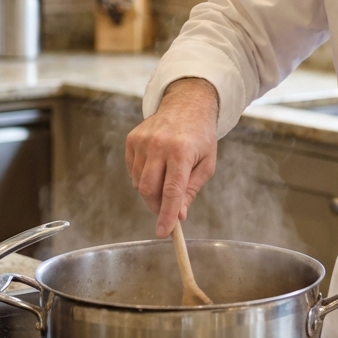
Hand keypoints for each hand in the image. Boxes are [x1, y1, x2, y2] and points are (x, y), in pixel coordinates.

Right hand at [125, 77, 219, 237]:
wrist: (186, 105)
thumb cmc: (200, 137)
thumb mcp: (206, 164)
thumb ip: (191, 190)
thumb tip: (179, 215)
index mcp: (182, 151)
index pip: (172, 191)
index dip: (167, 214)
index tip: (163, 232)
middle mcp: (159, 145)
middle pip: (149, 190)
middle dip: (157, 206)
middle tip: (167, 210)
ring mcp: (142, 141)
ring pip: (139, 182)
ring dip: (150, 191)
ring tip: (165, 180)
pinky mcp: (132, 139)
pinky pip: (132, 171)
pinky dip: (142, 177)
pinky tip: (156, 167)